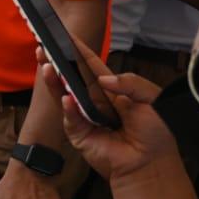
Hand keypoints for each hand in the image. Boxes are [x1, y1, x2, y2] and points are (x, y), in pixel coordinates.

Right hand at [38, 48, 176, 182]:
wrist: (151, 163)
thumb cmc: (155, 133)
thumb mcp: (152, 99)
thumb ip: (132, 84)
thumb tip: (103, 79)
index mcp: (111, 89)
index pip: (91, 65)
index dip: (79, 50)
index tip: (65, 35)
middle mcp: (94, 100)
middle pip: (71, 78)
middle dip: (56, 62)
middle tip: (43, 48)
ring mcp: (84, 116)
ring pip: (63, 95)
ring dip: (53, 81)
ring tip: (46, 66)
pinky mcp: (79, 134)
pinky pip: (70, 118)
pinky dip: (68, 108)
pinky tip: (68, 99)